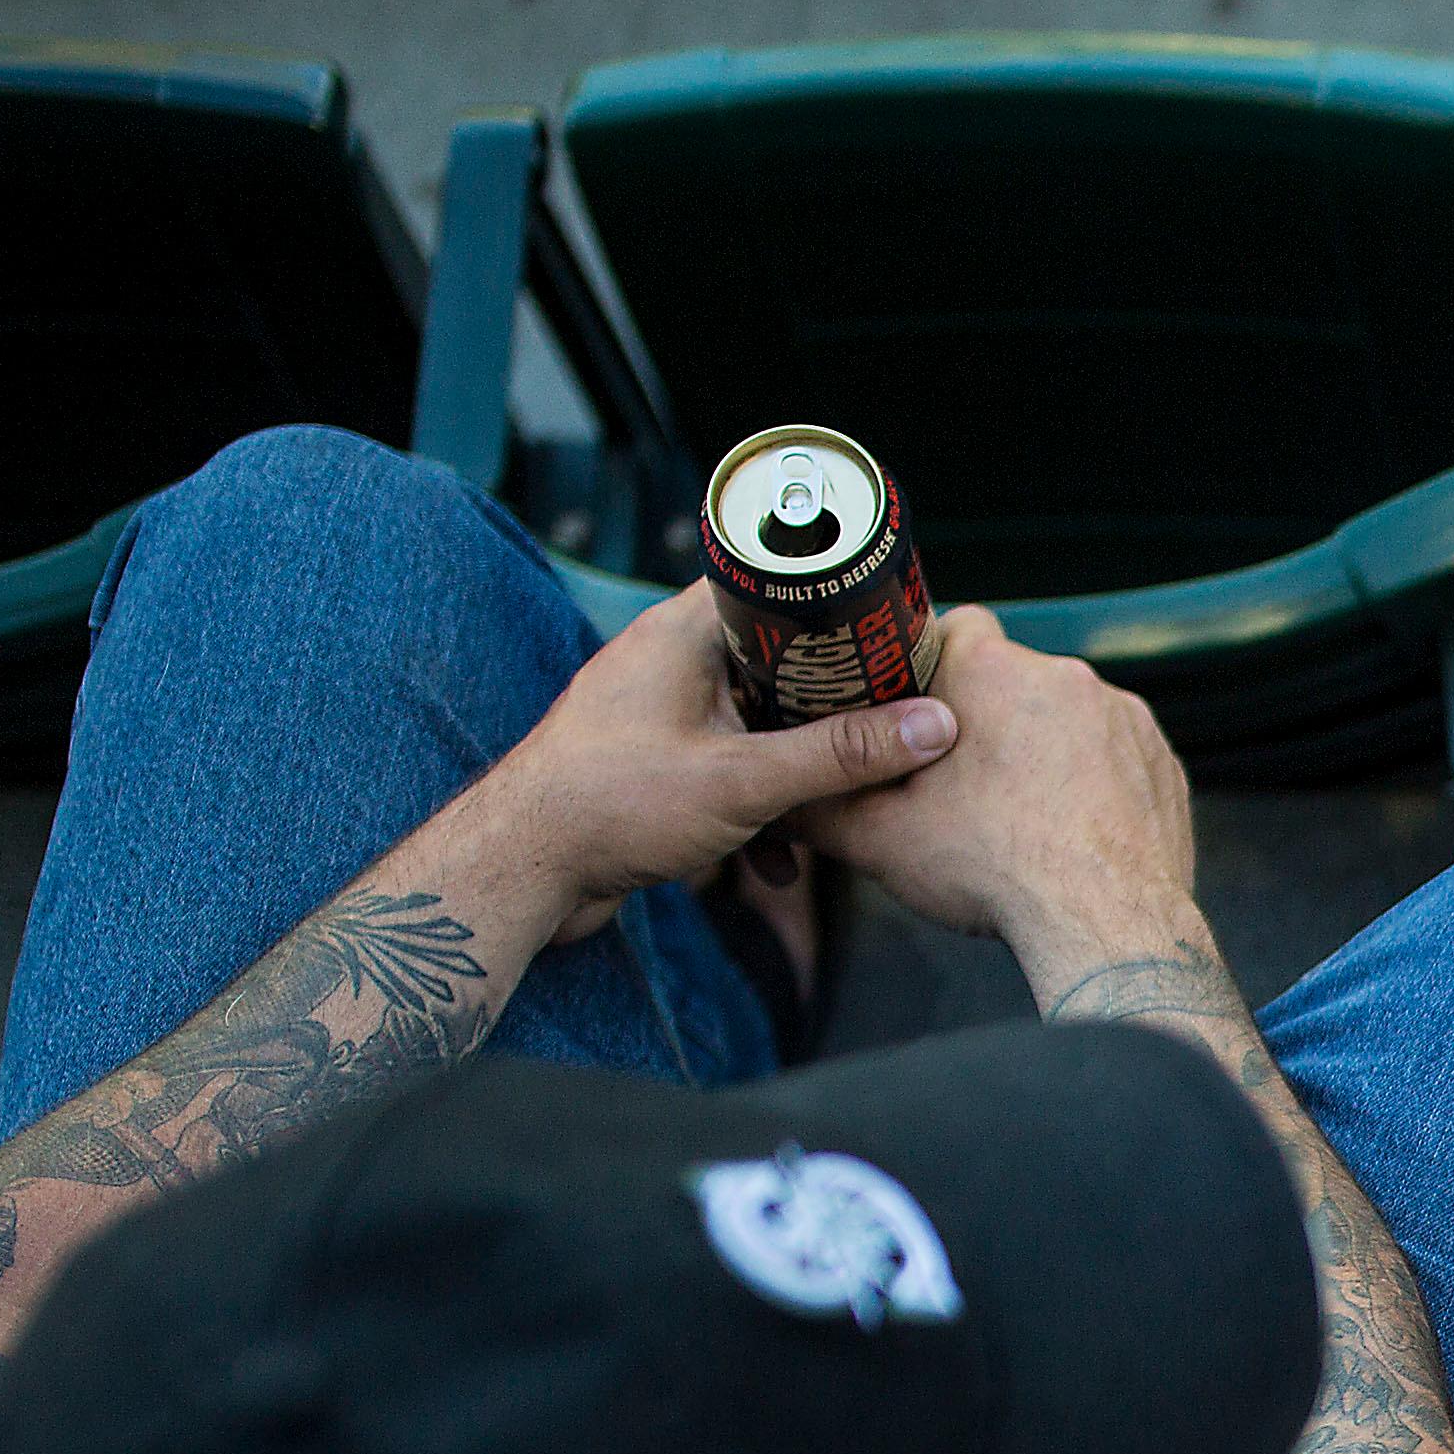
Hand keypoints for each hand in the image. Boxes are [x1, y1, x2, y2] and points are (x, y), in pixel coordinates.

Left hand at [466, 584, 958, 941]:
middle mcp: (666, 662)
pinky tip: (774, 864)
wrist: (521, 870)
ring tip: (836, 811)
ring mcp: (656, 714)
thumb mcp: (746, 781)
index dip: (832, 602)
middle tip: (888, 723)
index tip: (887, 629)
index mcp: (683, 633)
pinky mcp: (649, 764)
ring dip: (794, 772)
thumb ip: (843, 757)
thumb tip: (931, 727)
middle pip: (774, 661)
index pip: (769, 583)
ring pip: (753, 724)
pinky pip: (723, 770)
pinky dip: (754, 810)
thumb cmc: (611, 804)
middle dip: (830, 705)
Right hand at [792, 608, 1199, 986]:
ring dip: (1042, 748)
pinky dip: (1093, 780)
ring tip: (1020, 814)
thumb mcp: (878, 839)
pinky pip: (1115, 754)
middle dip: (986, 717)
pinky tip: (1072, 829)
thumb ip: (821, 803)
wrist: (1106, 924)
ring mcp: (1122, 715)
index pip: (952, 626)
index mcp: (990, 669)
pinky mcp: (1160, 759)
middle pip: (1010, 678)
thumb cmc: (992, 871)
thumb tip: (780, 799)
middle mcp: (1063, 675)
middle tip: (961, 779)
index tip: (918, 710)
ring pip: (1065, 717)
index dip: (929, 666)